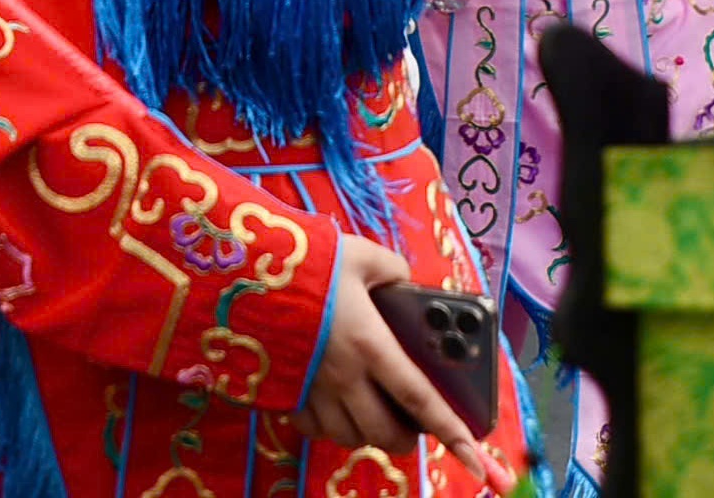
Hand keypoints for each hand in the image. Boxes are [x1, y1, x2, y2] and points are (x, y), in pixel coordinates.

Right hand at [290, 237, 489, 480]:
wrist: (237, 271)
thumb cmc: (304, 261)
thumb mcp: (357, 254)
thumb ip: (390, 269)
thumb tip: (404, 282)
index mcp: (370, 344)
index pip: (420, 398)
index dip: (451, 431)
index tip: (475, 459)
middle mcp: (343, 376)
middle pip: (386, 432)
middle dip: (406, 435)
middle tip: (411, 418)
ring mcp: (311, 389)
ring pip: (350, 437)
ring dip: (368, 431)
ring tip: (372, 409)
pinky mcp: (283, 391)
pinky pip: (312, 428)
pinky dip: (328, 426)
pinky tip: (332, 405)